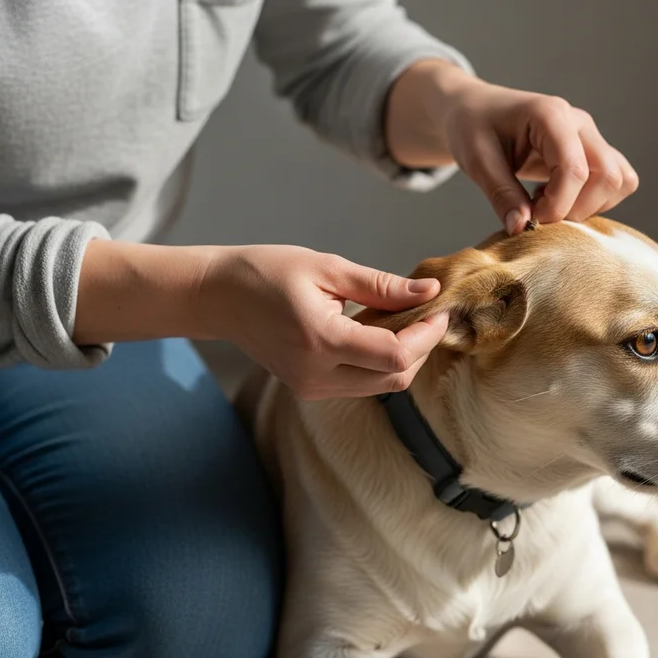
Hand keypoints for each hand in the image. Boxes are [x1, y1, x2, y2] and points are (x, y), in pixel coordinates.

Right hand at [200, 245, 448, 399]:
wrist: (218, 297)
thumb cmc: (267, 272)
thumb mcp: (327, 267)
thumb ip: (381, 286)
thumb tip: (428, 292)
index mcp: (321, 340)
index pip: (394, 354)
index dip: (426, 335)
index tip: (439, 310)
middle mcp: (317, 374)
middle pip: (394, 378)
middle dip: (421, 348)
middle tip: (427, 314)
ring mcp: (311, 387)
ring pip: (381, 385)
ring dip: (402, 357)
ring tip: (403, 320)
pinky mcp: (309, 389)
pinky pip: (360, 383)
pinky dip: (378, 362)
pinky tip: (377, 333)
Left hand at [386, 61, 638, 234]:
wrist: (473, 111)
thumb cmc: (472, 128)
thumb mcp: (477, 161)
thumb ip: (501, 194)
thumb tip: (522, 229)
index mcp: (551, 115)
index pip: (574, 170)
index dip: (557, 205)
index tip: (530, 219)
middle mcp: (579, 123)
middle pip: (608, 176)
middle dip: (577, 208)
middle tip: (538, 213)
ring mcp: (589, 137)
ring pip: (619, 180)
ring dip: (589, 206)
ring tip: (547, 203)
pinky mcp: (591, 152)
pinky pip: (616, 182)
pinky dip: (594, 201)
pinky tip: (558, 199)